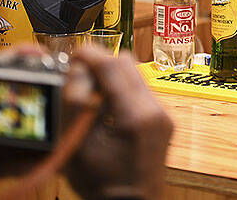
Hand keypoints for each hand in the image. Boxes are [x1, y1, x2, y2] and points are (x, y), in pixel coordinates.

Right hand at [64, 47, 172, 199]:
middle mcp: (156, 110)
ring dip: (111, 75)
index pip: (113, 66)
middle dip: (101, 63)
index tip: (73, 53)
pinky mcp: (163, 119)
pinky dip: (121, 89)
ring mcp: (163, 114)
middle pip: (127, 64)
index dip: (91, 54)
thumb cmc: (101, 184)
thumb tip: (78, 67)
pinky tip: (104, 106)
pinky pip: (140, 90)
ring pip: (135, 74)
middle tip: (77, 73)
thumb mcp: (78, 145)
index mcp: (136, 116)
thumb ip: (76, 103)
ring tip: (89, 92)